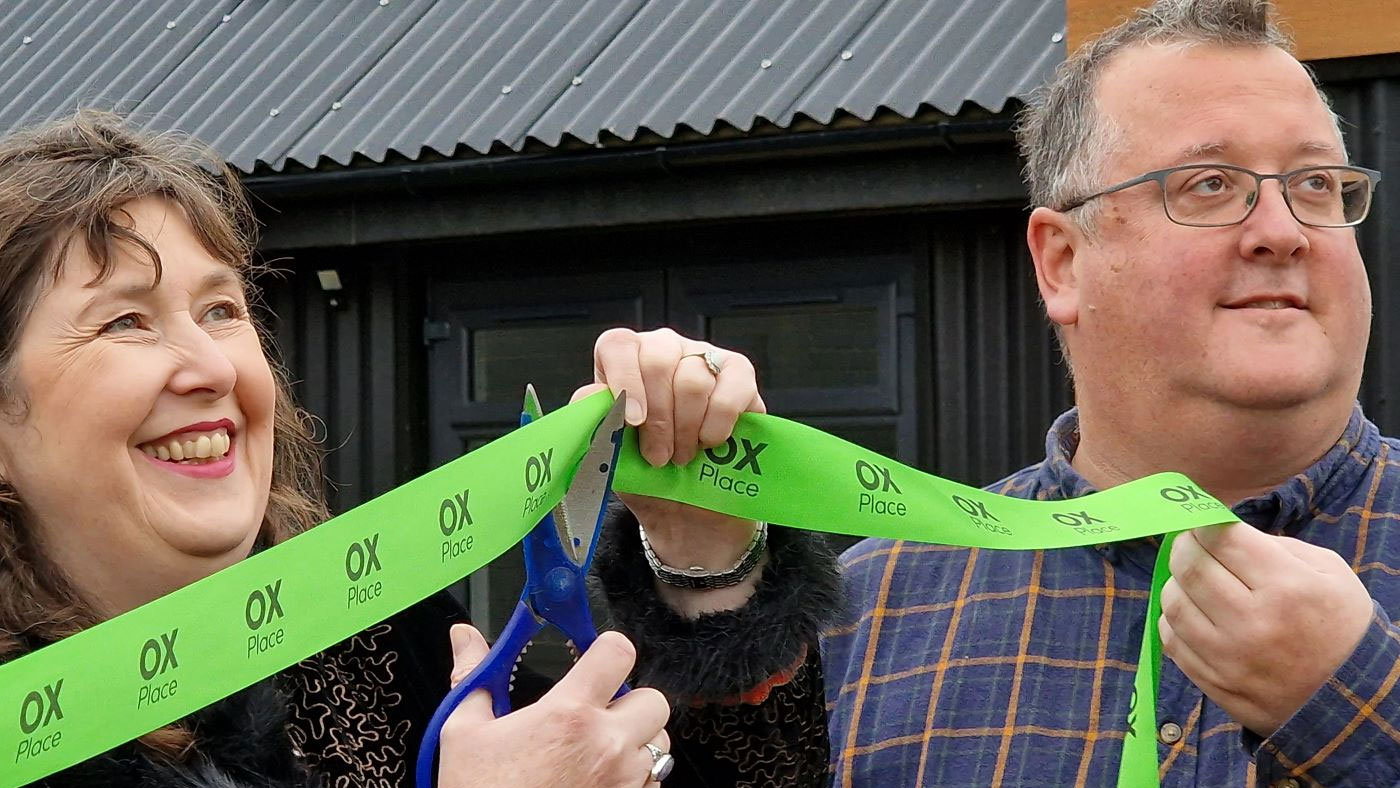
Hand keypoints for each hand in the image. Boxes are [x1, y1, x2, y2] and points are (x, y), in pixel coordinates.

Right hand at [437, 625, 671, 787]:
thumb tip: (464, 638)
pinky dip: (635, 776)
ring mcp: (623, 781)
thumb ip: (474, 676)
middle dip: (628, 701)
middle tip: (597, 712)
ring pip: (659, 742)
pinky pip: (652, 781)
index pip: (618, 653)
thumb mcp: (465, 733)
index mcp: (568, 715)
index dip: (607, 649)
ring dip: (636, 740)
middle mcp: (606, 745)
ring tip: (597, 750)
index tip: (595, 656)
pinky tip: (598, 779)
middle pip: (652, 699)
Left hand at [574, 328, 763, 573]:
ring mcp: (702, 356)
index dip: (624, 380)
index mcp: (624, 362)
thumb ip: (596, 427)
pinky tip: (710, 443)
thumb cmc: (646, 472)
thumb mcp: (614, 456)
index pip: (618, 346)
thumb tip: (588, 403)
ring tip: (683, 458)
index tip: (632, 422)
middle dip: (658, 418)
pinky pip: (729, 390)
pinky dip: (717, 423)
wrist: (688, 505)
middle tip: (658, 458)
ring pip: (693, 379)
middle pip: (656, 360)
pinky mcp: (738, 374)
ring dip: (686, 428)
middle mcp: (662, 349)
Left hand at [1159, 524, 1374, 735]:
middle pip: (1191, 568)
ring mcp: (1230, 658)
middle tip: (1189, 545)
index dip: (1204, 525)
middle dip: (1184, 547)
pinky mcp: (1215, 684)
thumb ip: (1275, 546)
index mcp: (1288, 587)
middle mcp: (1254, 622)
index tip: (1202, 525)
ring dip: (1176, 583)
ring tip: (1192, 580)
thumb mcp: (1329, 572)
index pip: (1222, 540)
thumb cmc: (1340, 625)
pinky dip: (1174, 620)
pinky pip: (1172, 640)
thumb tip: (1222, 532)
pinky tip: (1193, 613)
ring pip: (1173, 603)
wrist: (1349, 697)